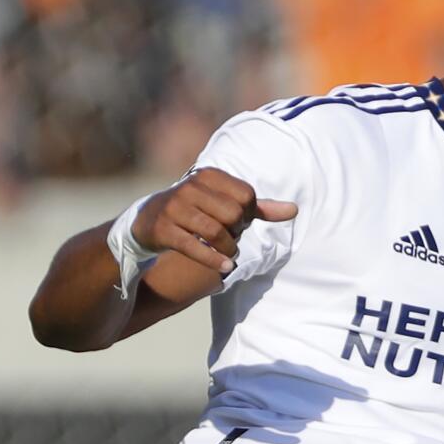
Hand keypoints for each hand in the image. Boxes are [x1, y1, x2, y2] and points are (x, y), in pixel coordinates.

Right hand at [131, 168, 297, 271]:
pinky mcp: (163, 230)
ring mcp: (175, 208)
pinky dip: (214, 260)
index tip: (238, 223)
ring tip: (229, 255)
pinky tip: (224, 268)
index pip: (246, 195)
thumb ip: (259, 208)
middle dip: (237, 231)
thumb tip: (295, 209)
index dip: (248, 214)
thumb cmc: (197, 211)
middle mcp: (190, 187)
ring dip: (228, 249)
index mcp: (209, 175)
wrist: (148, 220)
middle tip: (231, 238)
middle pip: (233, 214)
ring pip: (216, 231)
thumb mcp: (225, 204)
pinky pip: (194, 247)